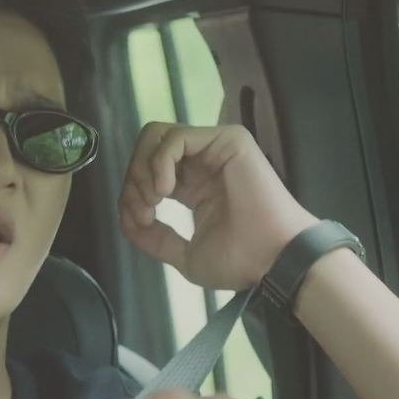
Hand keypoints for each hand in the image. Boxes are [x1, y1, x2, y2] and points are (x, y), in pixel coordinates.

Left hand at [118, 123, 318, 289]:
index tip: (140, 222)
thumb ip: (153, 238)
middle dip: (133, 178)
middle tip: (144, 210)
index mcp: (192, 186)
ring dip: (143, 169)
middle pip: (146, 149)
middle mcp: (202, 163)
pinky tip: (165, 189)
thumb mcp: (183, 254)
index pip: (146, 172)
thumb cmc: (239, 261)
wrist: (271, 261)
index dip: (131, 194)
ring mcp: (214, 149)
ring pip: (156, 137)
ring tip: (154, 199)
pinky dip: (159, 161)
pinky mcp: (227, 140)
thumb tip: (126, 221)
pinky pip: (175, 138)